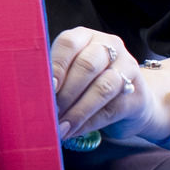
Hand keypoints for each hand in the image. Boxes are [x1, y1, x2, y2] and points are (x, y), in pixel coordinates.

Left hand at [49, 26, 165, 141]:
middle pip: (87, 65)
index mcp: (87, 37)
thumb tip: (32, 97)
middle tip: (50, 112)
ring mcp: (128, 69)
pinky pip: (111, 110)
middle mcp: (111, 48)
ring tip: (60, 127)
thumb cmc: (90, 84)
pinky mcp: (137, 95)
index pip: (70, 43)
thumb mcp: (72, 73)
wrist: (133, 102)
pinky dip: (88, 123)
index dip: (56, 65)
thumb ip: (55, 77)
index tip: (46, 87)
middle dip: (65, 92)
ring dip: (77, 111)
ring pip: (102, 89)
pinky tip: (73, 131)